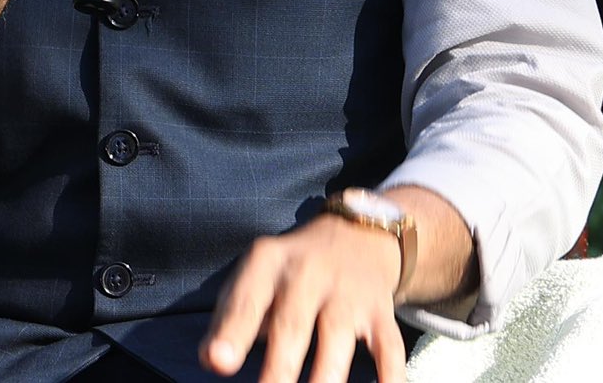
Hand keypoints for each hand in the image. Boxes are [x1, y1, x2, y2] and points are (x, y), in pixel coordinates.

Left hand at [202, 216, 408, 382]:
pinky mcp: (382, 312)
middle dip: (279, 367)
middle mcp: (310, 273)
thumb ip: (231, 319)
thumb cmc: (291, 272)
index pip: (247, 300)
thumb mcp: (257, 277)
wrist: (358, 235)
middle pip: (292, 323)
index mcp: (270, 262)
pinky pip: (389, 349)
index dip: (231, 332)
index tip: (217, 362)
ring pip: (339, 337)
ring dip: (326, 378)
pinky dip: (391, 377)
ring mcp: (349, 293)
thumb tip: (211, 360)